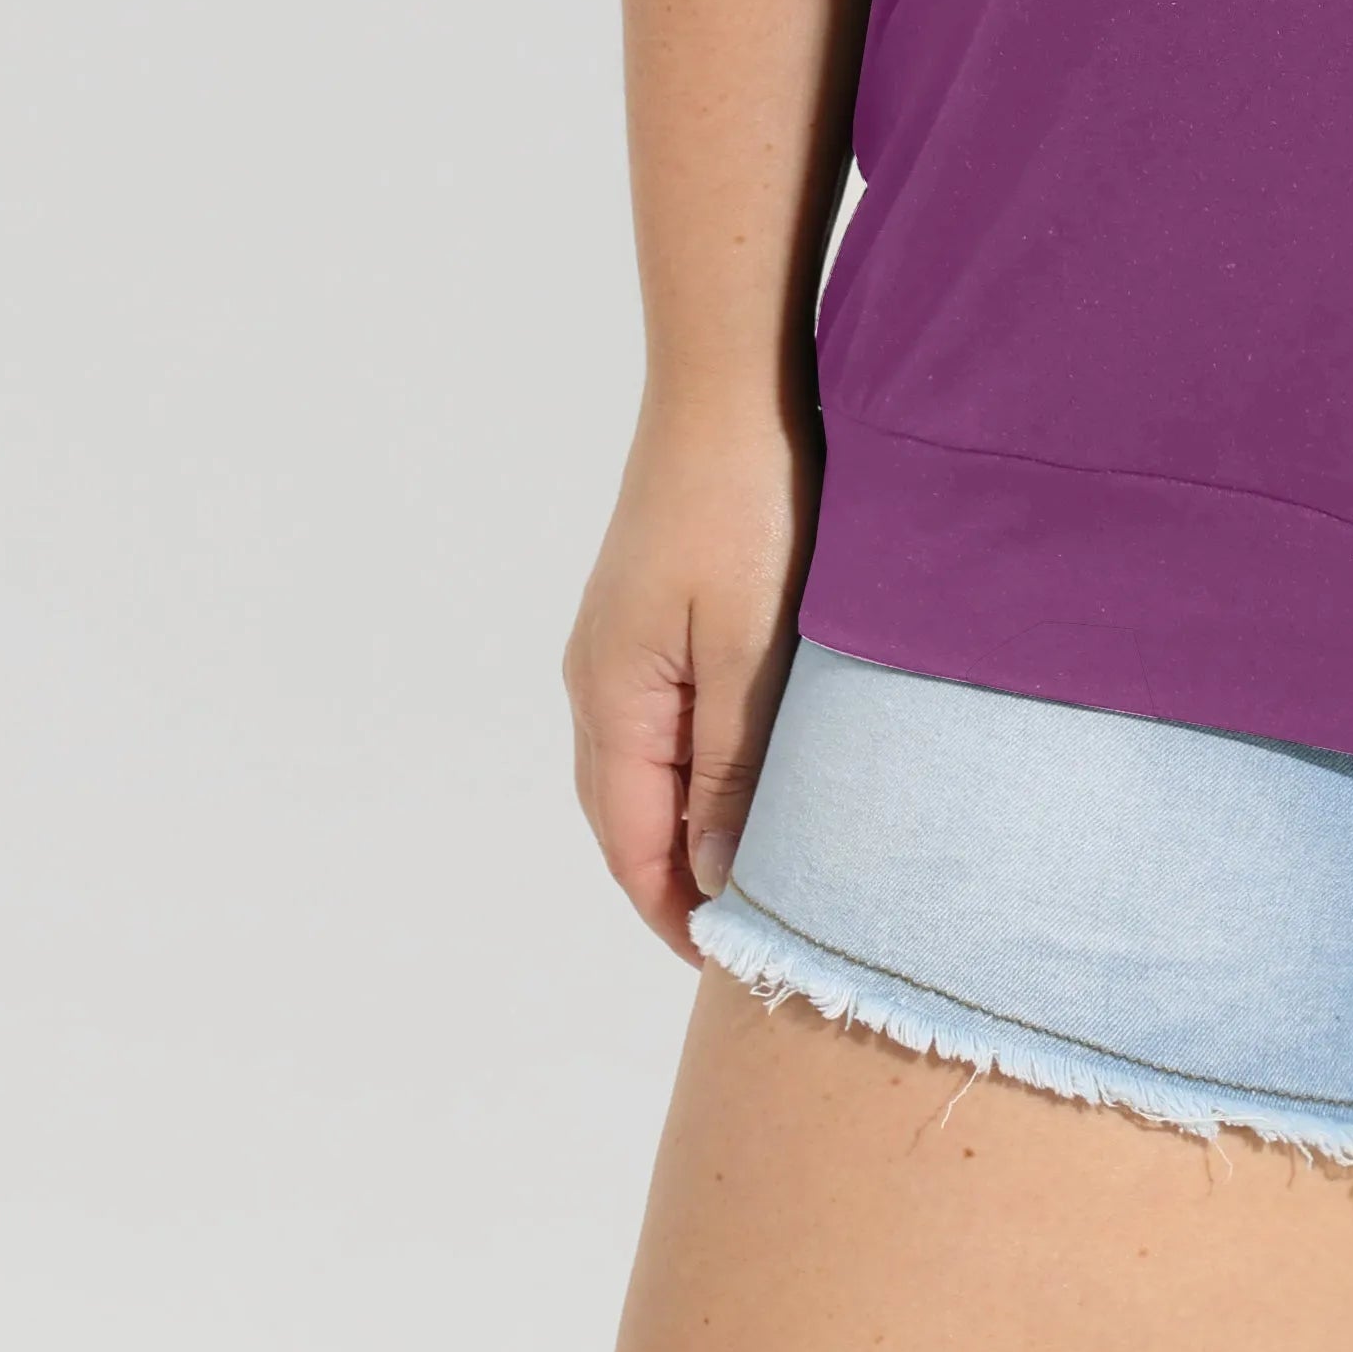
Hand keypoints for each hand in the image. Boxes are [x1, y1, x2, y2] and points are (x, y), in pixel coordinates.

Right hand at [562, 404, 821, 957]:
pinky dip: (695, 769)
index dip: (674, 914)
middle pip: (626, 816)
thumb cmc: (749, 506)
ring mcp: (619, 640)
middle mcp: (597, 677)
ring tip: (754, 876)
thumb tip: (710, 880)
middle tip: (751, 939)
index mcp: (613, 697)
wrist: (732, 384)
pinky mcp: (651, 609)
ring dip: (687, 828)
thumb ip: (732, 768)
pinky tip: (746, 776)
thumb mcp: (752, 650)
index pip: (630, 846)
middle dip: (676, 885)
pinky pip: (662, 718)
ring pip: (644, 769)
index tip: (736, 967)